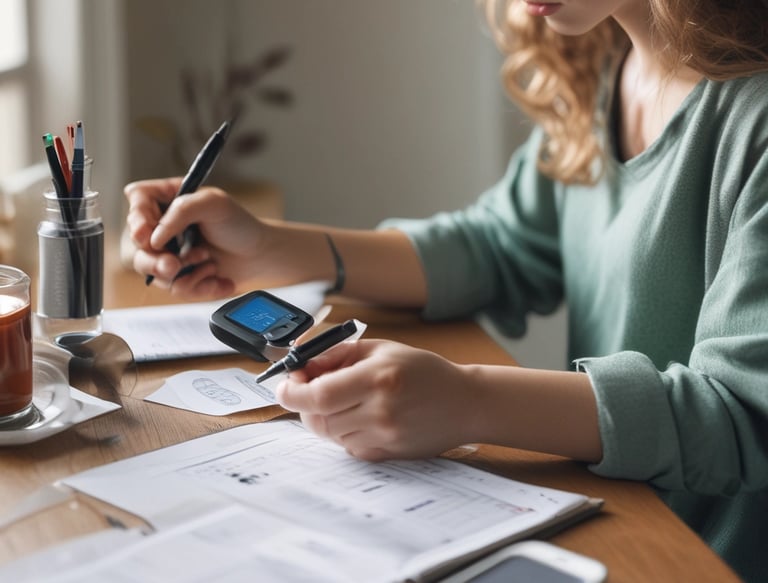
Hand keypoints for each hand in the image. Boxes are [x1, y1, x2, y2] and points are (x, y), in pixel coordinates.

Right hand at [124, 178, 264, 298]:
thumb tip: (154, 238)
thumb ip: (181, 211)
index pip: (137, 200)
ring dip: (183, 271)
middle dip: (156, 259)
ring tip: (208, 261)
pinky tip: (215, 276)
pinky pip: (175, 288)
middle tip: (174, 264)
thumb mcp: (214, 204)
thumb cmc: (239, 224)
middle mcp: (163, 226)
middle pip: (136, 243)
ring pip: (152, 271)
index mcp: (169, 199)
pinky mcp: (179, 277)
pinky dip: (199, 285)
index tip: (146, 233)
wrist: (259, 254)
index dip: (137, 217)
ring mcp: (168, 253)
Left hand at [275, 339, 475, 460]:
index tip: (284, 385)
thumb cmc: (424, 371)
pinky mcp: (387, 455)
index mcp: (378, 378)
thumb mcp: (381, 349)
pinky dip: (343, 432)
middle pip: (318, 418)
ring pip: (329, 435)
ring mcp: (383, 436)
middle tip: (308, 389)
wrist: (465, 403)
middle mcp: (380, 410)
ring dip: (324, 417)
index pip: (318, 394)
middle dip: (305, 404)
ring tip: (344, 400)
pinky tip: (360, 416)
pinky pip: (347, 447)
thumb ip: (337, 353)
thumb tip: (300, 362)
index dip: (292, 392)